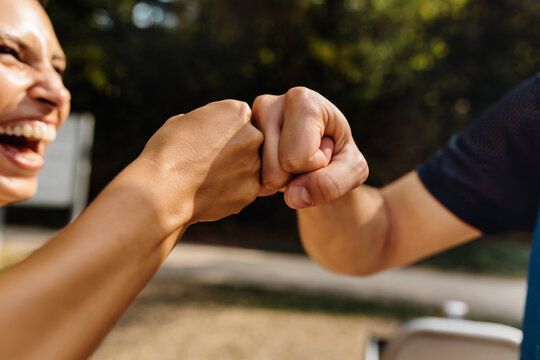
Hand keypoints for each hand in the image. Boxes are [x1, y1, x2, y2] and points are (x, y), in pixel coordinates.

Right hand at [137, 100, 262, 225]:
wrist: (164, 189)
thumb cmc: (167, 152)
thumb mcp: (181, 122)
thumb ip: (204, 122)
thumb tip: (205, 128)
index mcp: (237, 111)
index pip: (240, 119)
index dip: (222, 132)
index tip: (206, 142)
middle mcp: (253, 135)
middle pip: (249, 142)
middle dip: (234, 151)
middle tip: (207, 163)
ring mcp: (255, 164)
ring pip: (248, 167)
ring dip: (234, 172)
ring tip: (205, 179)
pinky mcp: (252, 190)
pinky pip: (244, 189)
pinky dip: (231, 192)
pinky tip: (210, 193)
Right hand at [252, 87, 367, 208]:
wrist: (321, 157)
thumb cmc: (340, 158)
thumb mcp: (352, 171)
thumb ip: (332, 184)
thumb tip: (292, 197)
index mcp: (302, 100)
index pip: (300, 159)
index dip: (317, 166)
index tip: (324, 150)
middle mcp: (267, 104)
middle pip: (276, 171)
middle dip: (297, 176)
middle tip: (307, 157)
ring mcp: (245, 124)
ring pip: (260, 179)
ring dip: (281, 181)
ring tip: (292, 161)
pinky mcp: (233, 142)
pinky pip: (246, 181)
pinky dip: (265, 184)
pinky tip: (275, 166)